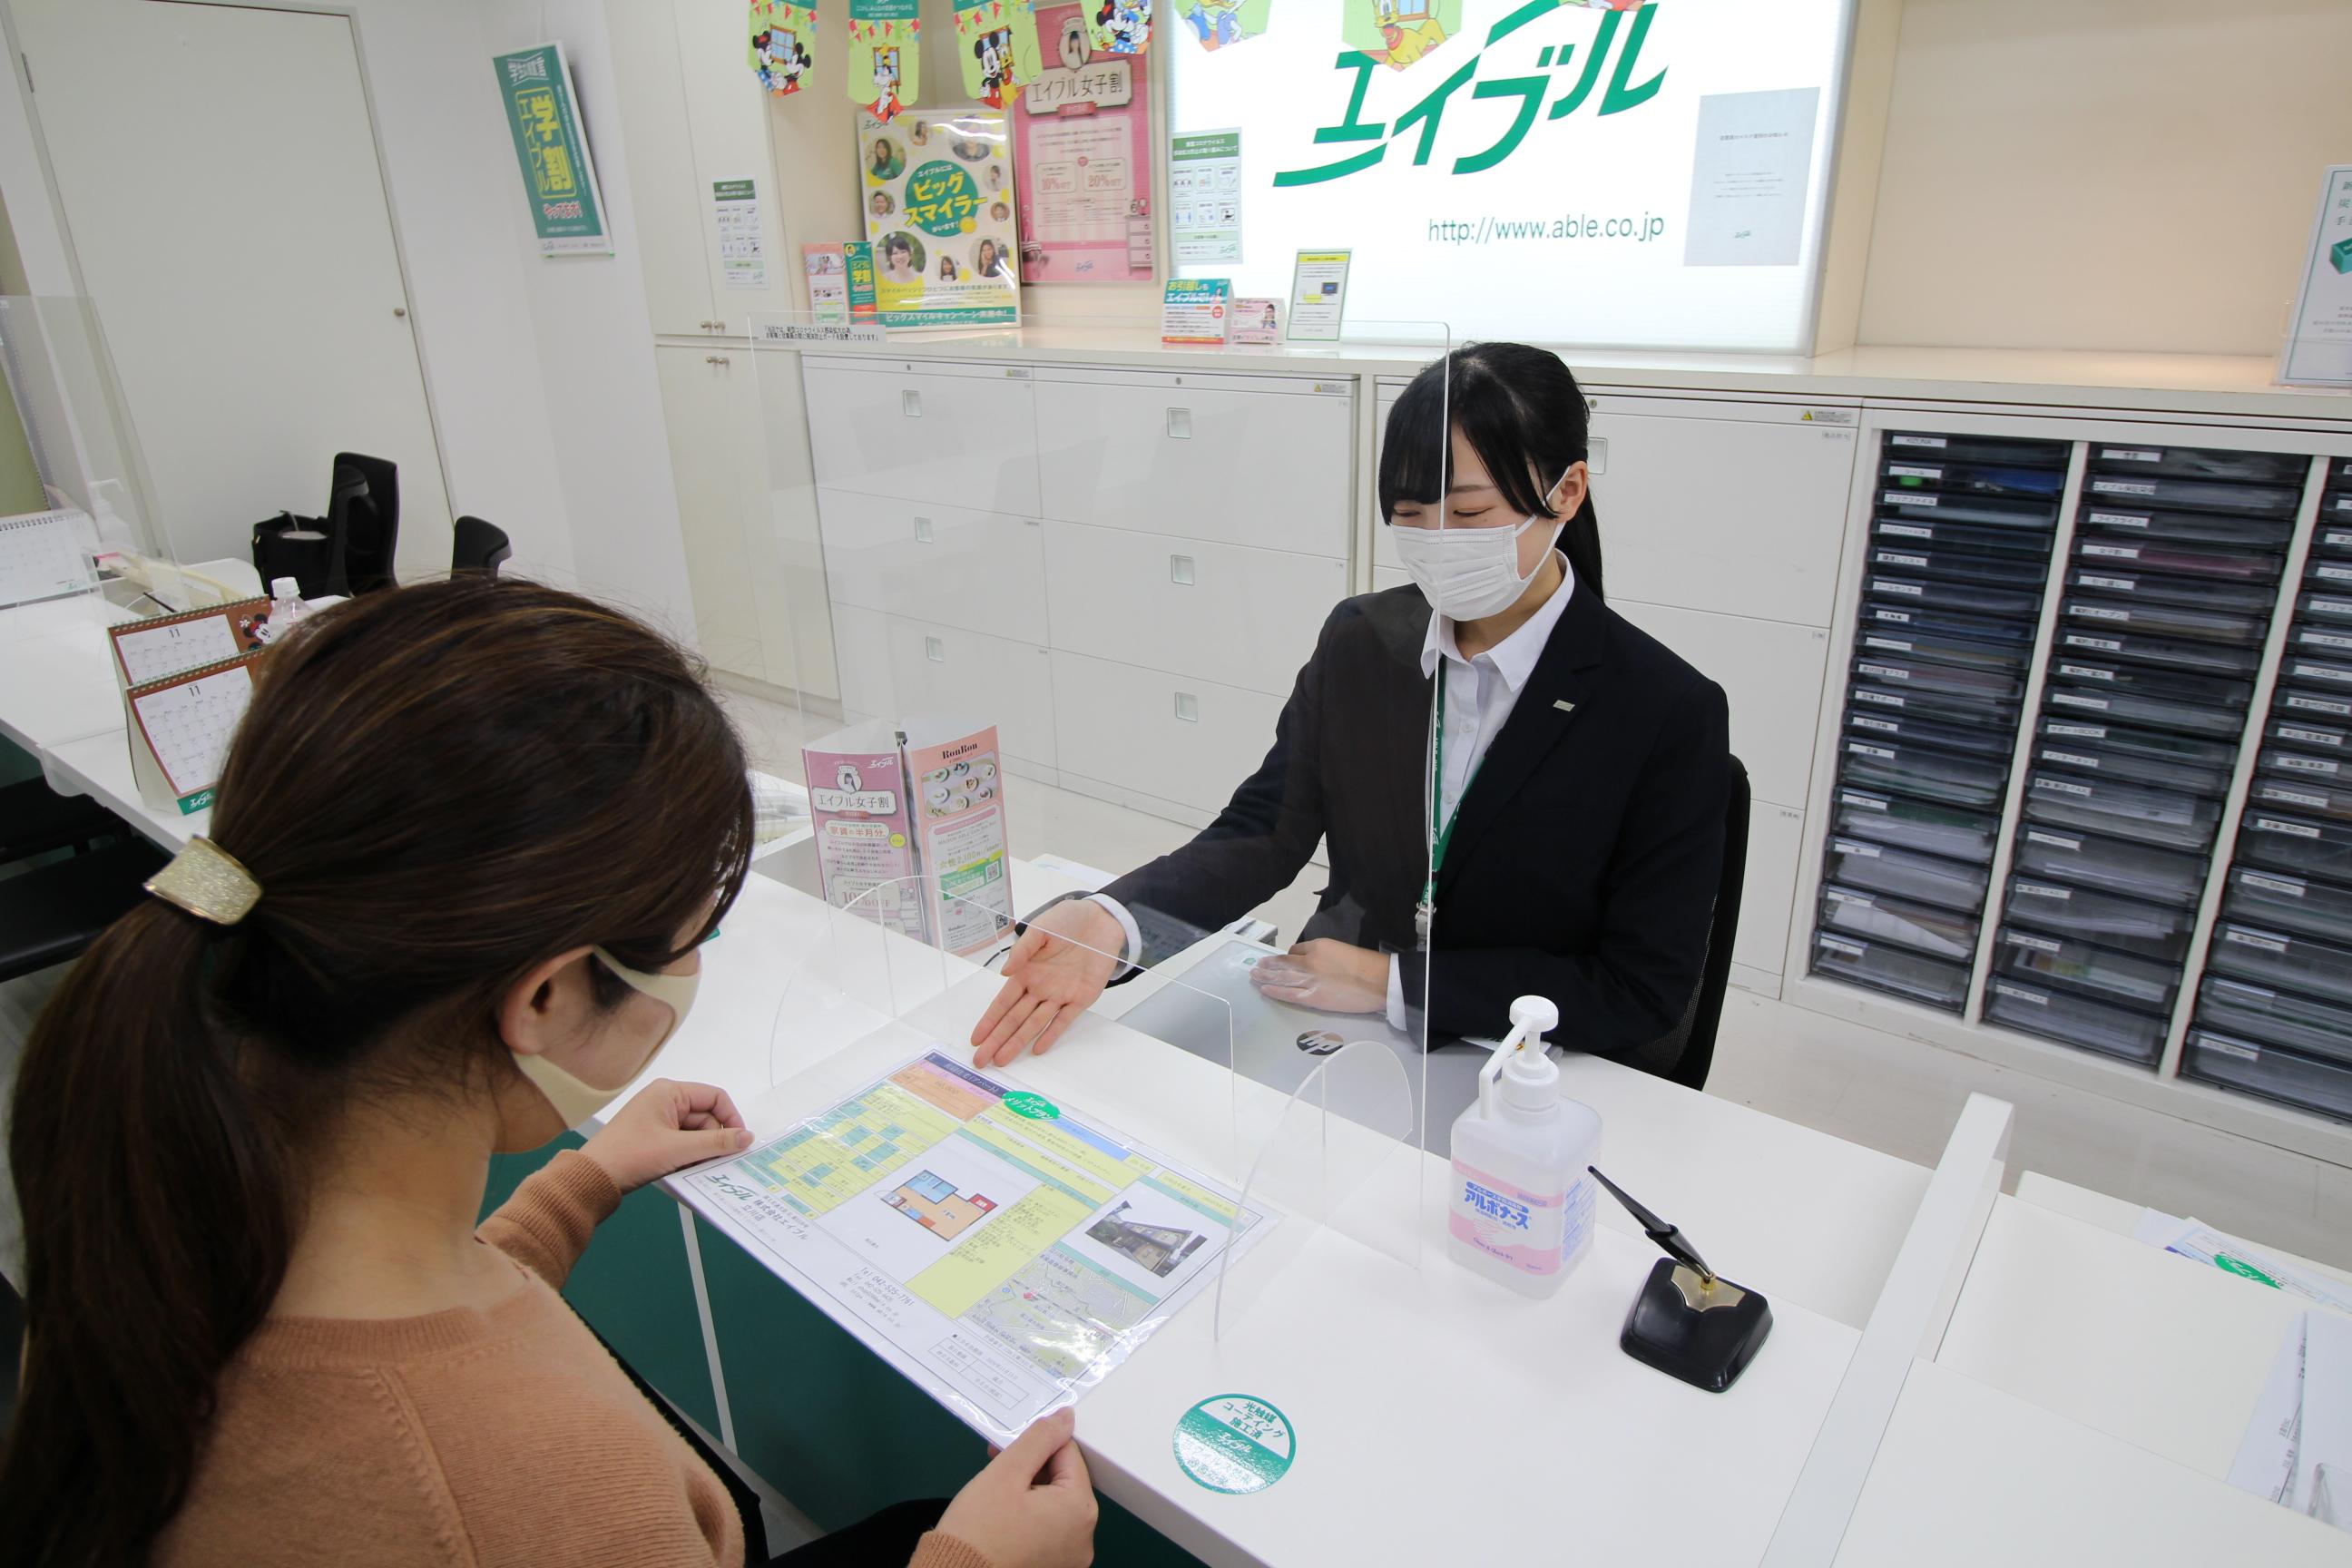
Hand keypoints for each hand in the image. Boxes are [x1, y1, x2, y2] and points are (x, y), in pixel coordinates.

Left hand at [580, 1079, 750, 1193]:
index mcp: (668, 1092)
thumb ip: (716, 1142)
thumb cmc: (629, 1156)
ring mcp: (658, 1120)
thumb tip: (747, 1137)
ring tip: (695, 1168)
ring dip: (700, 1151)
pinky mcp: (654, 1138)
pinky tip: (684, 1170)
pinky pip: (682, 1143)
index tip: (740, 1142)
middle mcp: (664, 1101)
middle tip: (714, 1162)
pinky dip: (688, 1156)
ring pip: (695, 1133)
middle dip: (713, 1140)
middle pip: (706, 1117)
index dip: (730, 1118)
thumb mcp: (678, 1149)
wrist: (592, 1179)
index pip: (714, 1097)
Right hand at [936, 1408, 1095, 1567]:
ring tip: (994, 1490)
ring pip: (1054, 1505)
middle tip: (997, 1463)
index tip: (1007, 1448)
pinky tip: (1001, 1513)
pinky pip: (1047, 1529)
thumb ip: (1039, 1439)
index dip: (1037, 1445)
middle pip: (1064, 1481)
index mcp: (1080, 1510)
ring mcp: (1069, 1558)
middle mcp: (1084, 1538)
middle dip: (1031, 1467)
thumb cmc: (978, 1528)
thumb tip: (1066, 1417)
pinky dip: (1029, 1516)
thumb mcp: (1006, 1472)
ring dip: (1028, 1490)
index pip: (1069, 1454)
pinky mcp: (1053, 1567)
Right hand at [970, 900, 1124, 1067]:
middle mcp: (1040, 988)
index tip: (976, 1038)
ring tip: (1003, 1060)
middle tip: (981, 1059)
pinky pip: (1063, 1020)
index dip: (989, 1021)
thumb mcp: (1040, 929)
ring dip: (1018, 1041)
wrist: (1101, 919)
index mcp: (1026, 972)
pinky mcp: (1080, 998)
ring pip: (1034, 1023)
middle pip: (1014, 1019)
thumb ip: (1022, 951)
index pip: (1003, 1002)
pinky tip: (1037, 1049)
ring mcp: (1059, 995)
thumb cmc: (1068, 920)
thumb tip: (1004, 972)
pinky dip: (1051, 1034)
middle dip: (997, 1039)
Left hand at [1249, 938, 1388, 1014]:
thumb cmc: (1366, 965)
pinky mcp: (1313, 998)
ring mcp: (1309, 981)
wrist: (1378, 982)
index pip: (1296, 950)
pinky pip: (1289, 995)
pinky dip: (1275, 992)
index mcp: (1318, 947)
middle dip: (1268, 966)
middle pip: (1283, 964)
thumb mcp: (1341, 949)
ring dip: (1266, 977)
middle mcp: (1309, 963)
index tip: (1278, 960)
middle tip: (1256, 967)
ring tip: (1254, 976)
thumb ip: (1322, 952)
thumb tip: (1306, 957)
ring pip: (1282, 978)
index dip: (1286, 956)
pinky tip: (1265, 990)